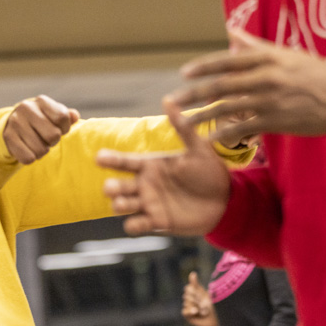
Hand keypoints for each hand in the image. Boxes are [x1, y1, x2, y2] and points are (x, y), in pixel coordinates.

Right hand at [3, 95, 79, 164]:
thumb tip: (74, 116)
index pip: (62, 117)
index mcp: (42, 101)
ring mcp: (16, 122)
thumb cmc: (41, 121)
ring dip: (42, 151)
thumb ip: (66, 116)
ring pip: (41, 150)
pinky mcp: (8, 137)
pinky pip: (28, 158)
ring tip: (37, 144)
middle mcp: (27, 108)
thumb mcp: (53, 115)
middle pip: (53, 135)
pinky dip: (31, 158)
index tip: (59, 129)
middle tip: (46, 139)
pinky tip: (28, 149)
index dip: (65, 128)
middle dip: (53, 141)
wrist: (13, 124)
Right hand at [97, 99, 231, 235]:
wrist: (226, 200)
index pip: (124, 161)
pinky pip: (136, 225)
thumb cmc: (210, 171)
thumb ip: (182, 128)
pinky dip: (133, 225)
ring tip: (122, 204)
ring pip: (123, 205)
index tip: (99, 157)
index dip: (110, 159)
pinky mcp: (157, 222)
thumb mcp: (197, 148)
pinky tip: (137, 222)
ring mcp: (149, 203)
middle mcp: (145, 184)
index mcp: (151, 164)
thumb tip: (167, 100)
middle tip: (110, 187)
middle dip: (112, 187)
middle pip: (118, 185)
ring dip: (119, 205)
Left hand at [171, 28, 325, 142]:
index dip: (203, 67)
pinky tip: (207, 140)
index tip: (184, 73)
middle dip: (194, 94)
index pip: (227, 60)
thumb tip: (230, 32)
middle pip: (221, 85)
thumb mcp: (287, 54)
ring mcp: (269, 100)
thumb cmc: (316, 73)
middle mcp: (265, 77)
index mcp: (267, 57)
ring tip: (184, 123)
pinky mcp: (275, 121)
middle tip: (173, 100)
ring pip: (227, 108)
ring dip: (202, 116)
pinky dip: (223, 135)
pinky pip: (243, 128)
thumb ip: (256, 45)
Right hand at [182, 272, 217, 325]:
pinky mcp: (188, 315)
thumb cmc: (215, 305)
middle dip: (196, 299)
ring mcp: (189, 307)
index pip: (188, 288)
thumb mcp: (206, 293)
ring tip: (205, 311)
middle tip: (205, 304)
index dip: (194, 291)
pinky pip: (184, 311)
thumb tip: (192, 273)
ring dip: (196, 306)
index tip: (201, 295)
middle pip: (186, 295)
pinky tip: (196, 311)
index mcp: (196, 291)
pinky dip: (190, 311)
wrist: (220, 318)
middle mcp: (191, 298)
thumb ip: (197, 285)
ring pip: (186, 303)